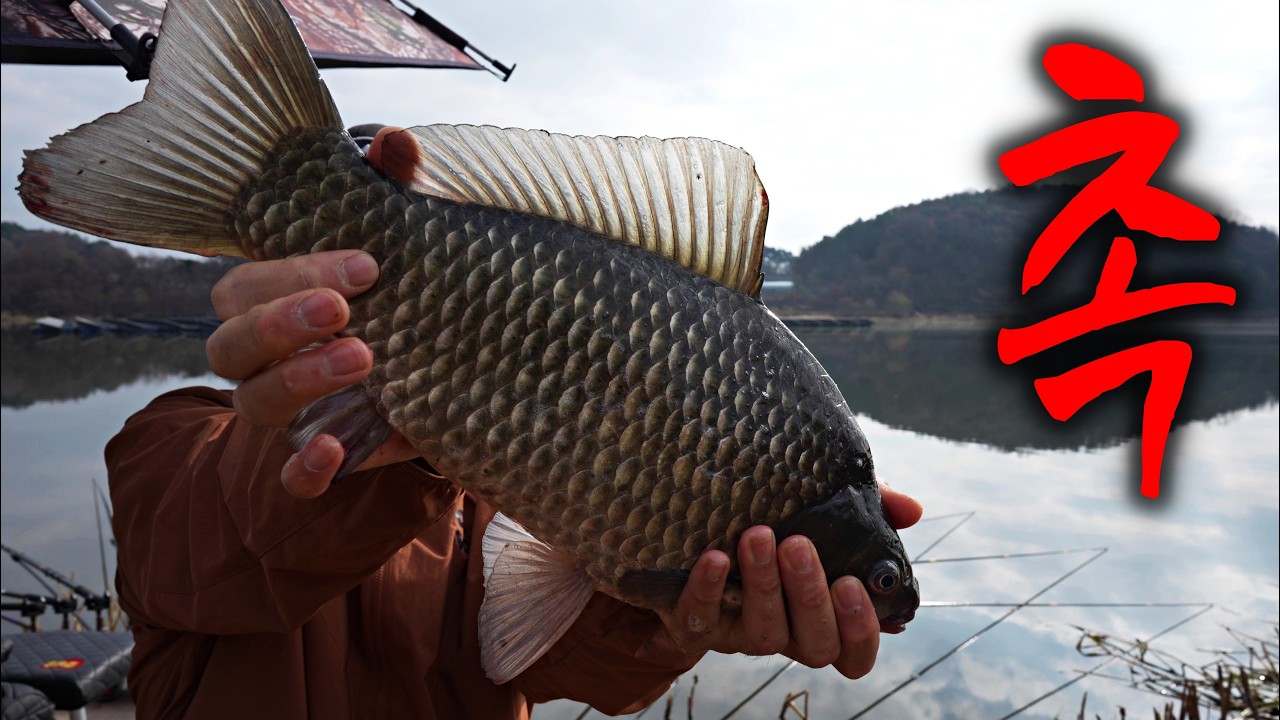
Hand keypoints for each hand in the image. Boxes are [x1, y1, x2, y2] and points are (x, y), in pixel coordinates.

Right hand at [206, 251, 417, 497]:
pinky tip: (332, 450)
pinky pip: (291, 479)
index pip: (243, 290)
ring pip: (254, 402)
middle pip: (229, 347)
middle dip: (278, 324)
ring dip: (300, 378)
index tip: (363, 268)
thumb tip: (401, 267)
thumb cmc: (391, 326)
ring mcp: (283, 418)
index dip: (291, 275)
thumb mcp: (385, 301)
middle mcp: (260, 367)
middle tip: (338, 309)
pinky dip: (306, 469)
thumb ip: (379, 285)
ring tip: (360, 358)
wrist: (424, 393)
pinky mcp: (314, 464)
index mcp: (264, 313)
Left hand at [656, 483, 922, 677]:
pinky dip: (708, 590)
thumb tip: (910, 509)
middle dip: (809, 596)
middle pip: (814, 643)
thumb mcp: (828, 512)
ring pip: (764, 631)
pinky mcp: (698, 626)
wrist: (701, 536)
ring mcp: (743, 634)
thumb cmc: (782, 526)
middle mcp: (790, 634)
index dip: (859, 631)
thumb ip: (874, 509)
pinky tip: (714, 558)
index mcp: (826, 618)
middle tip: (797, 546)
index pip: (855, 654)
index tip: (850, 583)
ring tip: (758, 535)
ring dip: (763, 583)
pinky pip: (701, 621)